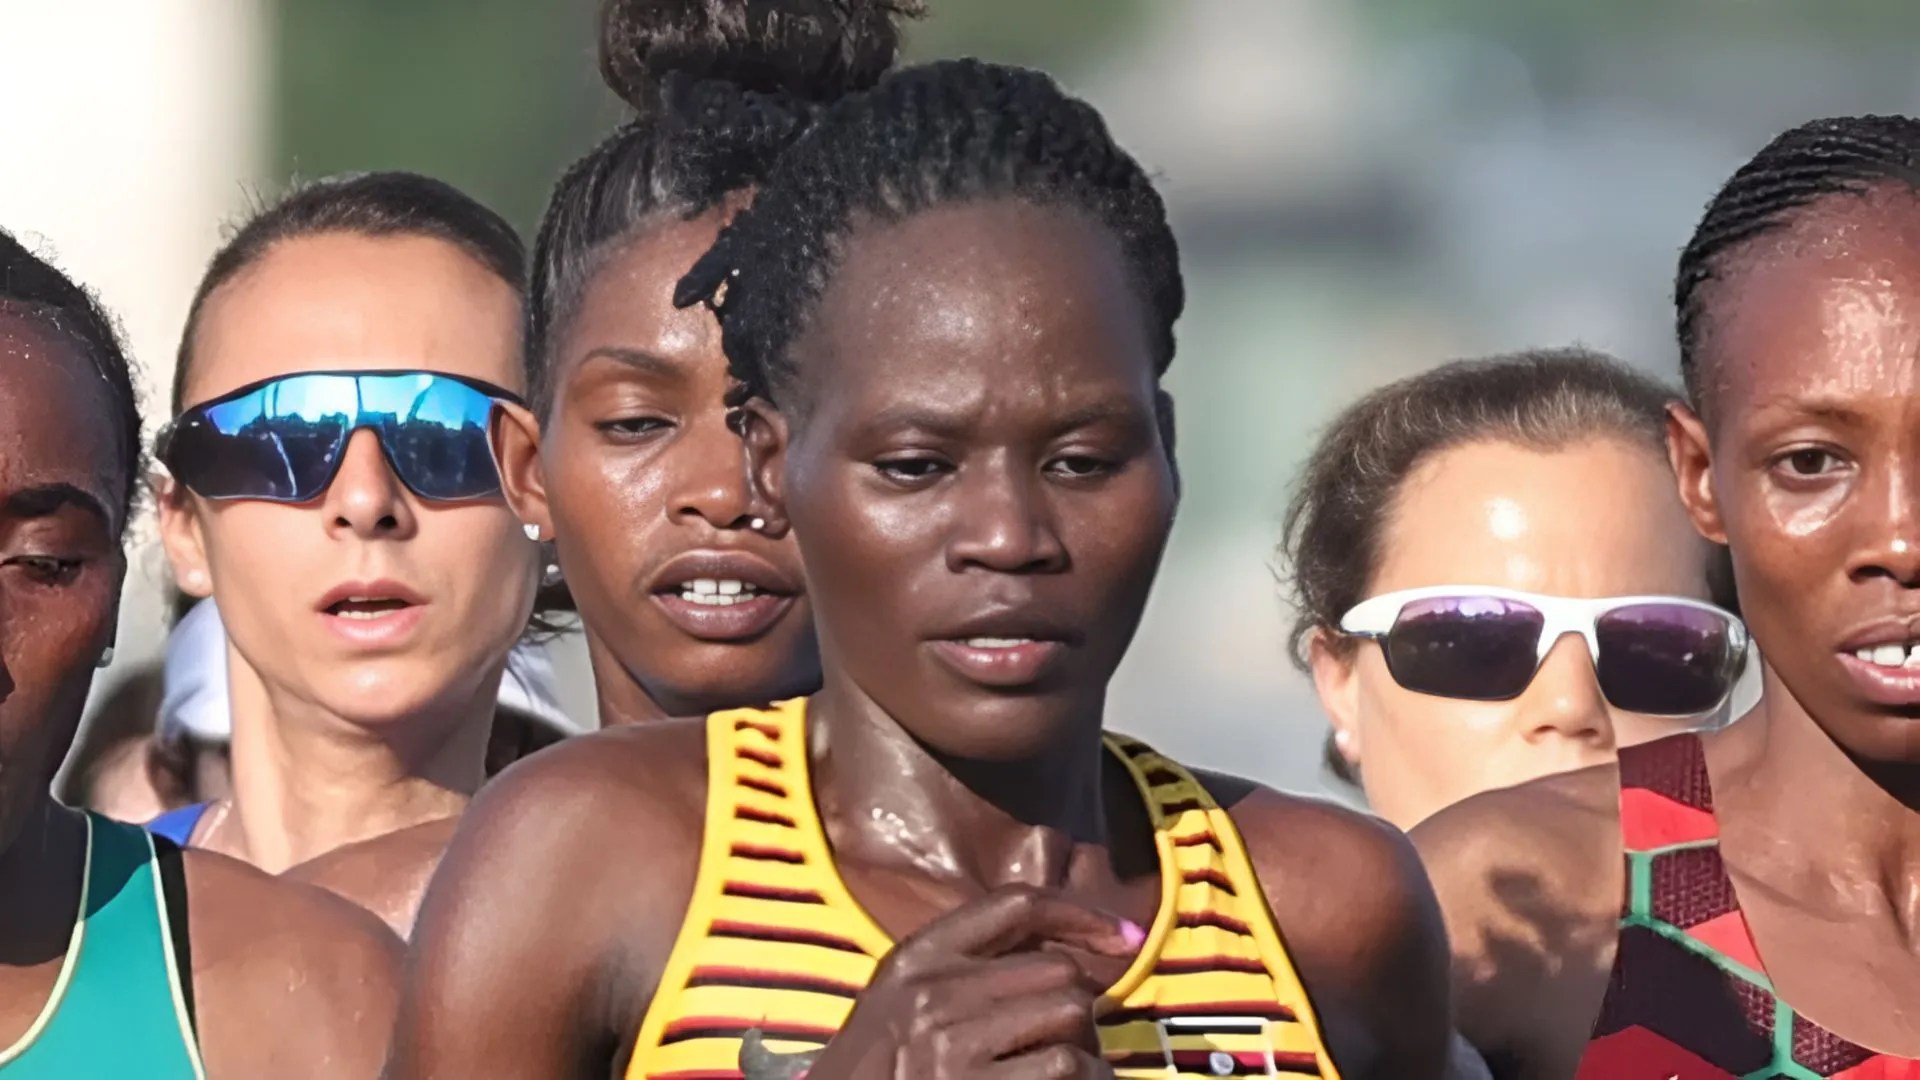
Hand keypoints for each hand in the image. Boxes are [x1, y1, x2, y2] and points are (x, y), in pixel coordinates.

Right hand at [801, 885, 1142, 1078]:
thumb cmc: (878, 1067)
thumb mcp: (903, 998)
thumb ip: (966, 967)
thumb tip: (1061, 952)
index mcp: (919, 956)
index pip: (1016, 906)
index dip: (1080, 913)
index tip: (1124, 936)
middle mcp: (935, 992)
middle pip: (1058, 971)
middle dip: (1079, 1005)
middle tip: (1073, 1039)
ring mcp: (954, 1045)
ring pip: (1071, 1016)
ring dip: (1087, 1047)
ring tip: (1072, 1071)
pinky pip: (1066, 1066)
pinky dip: (1086, 1078)